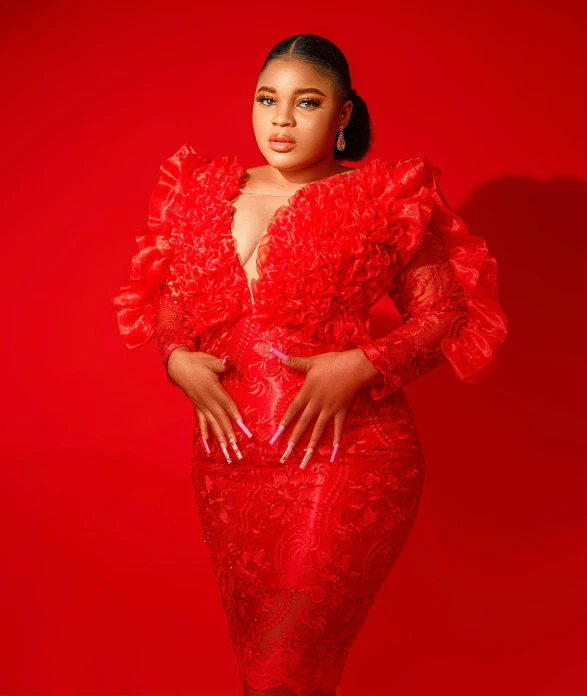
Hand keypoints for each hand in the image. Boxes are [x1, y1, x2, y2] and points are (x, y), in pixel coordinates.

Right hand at [167, 348, 251, 462]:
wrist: (178, 366)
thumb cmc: (196, 362)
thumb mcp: (209, 361)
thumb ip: (219, 364)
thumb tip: (227, 362)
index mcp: (211, 388)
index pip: (225, 402)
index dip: (233, 413)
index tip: (241, 424)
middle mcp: (206, 400)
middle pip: (220, 417)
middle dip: (228, 432)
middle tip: (235, 445)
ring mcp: (201, 405)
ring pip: (212, 423)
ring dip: (219, 436)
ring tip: (226, 449)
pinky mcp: (197, 406)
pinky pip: (201, 421)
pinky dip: (205, 432)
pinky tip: (207, 443)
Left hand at [269, 347, 382, 467]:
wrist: (356, 367)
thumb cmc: (334, 362)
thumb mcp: (312, 361)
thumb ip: (296, 362)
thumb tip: (280, 358)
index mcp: (308, 392)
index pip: (292, 410)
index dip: (284, 423)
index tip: (276, 435)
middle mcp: (317, 404)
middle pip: (303, 424)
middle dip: (294, 440)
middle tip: (286, 454)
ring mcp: (330, 409)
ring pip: (318, 429)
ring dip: (312, 444)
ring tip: (306, 458)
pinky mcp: (342, 411)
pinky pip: (339, 428)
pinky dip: (337, 439)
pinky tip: (334, 450)